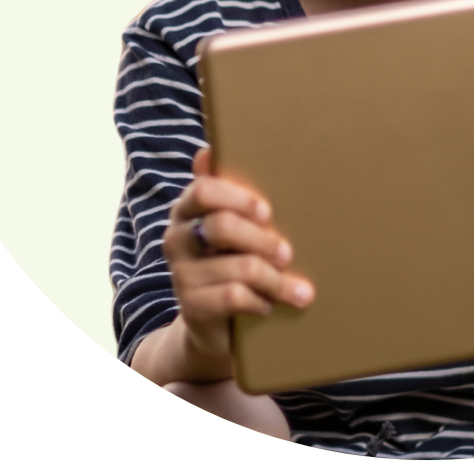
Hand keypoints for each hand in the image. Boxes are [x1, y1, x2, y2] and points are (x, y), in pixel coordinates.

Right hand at [163, 147, 314, 362]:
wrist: (212, 325)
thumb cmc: (231, 260)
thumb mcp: (232, 225)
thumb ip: (225, 190)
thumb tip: (207, 149)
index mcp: (188, 209)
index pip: (203, 190)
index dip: (238, 198)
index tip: (267, 211)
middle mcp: (177, 237)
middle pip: (223, 226)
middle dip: (264, 240)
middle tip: (287, 253)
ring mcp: (181, 274)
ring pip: (240, 267)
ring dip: (275, 279)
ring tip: (297, 289)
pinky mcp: (191, 307)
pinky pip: (234, 297)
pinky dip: (260, 301)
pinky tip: (269, 305)